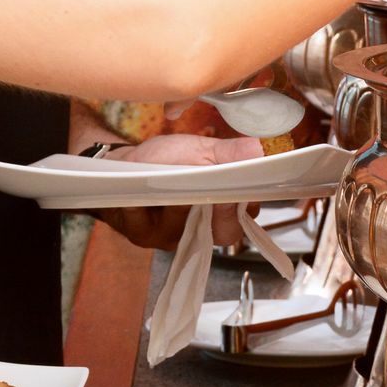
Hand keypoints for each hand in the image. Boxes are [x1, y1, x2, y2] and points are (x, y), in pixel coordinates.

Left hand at [92, 134, 261, 250]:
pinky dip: (143, 205)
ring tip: (172, 179)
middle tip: (213, 190)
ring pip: (184, 228)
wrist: (125, 166)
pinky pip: (146, 226)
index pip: (244, 219)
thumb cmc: (167, 160)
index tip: (242, 191)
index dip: (245, 208)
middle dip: (220, 210)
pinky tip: (141, 190)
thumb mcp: (201, 150)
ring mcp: (171, 236)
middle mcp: (200, 230)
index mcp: (220, 211)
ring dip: (179, 202)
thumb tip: (261, 150)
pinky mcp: (143, 236)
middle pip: (224, 233)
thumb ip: (231, 154)